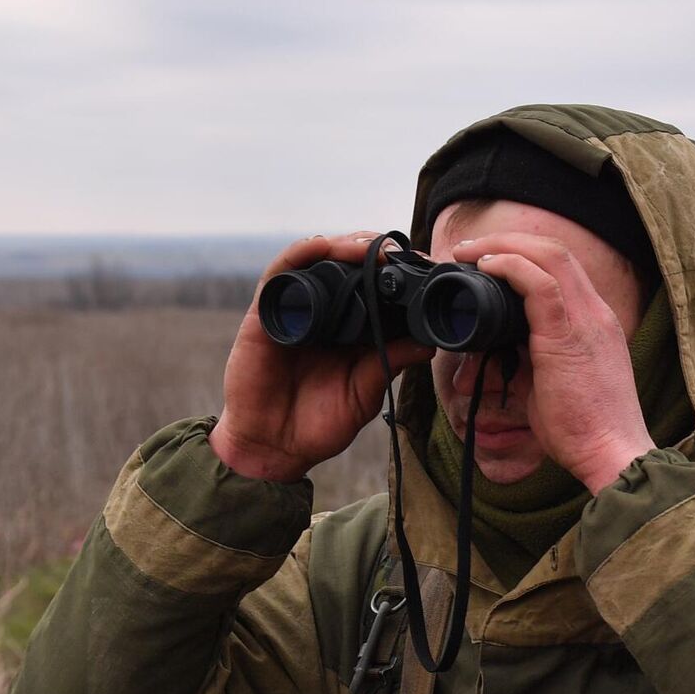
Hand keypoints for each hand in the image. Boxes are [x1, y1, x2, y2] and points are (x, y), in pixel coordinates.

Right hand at [211, 234, 432, 481]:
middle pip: (347, 265)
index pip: (374, 287)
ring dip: (343, 245)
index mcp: (350, 330)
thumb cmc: (318, 425)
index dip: (396, 271)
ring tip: (369, 248)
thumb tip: (429, 342)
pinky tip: (323, 246)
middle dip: (374, 250)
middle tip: (401, 252)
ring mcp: (295, 310)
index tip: (424, 265)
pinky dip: (301, 253)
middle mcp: (324, 314)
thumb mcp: (365, 393)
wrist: (272, 448)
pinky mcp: (265, 314)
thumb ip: (390, 364)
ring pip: (318, 260)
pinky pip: (280, 273)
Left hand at [450, 233, 656, 492]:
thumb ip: (530, 360)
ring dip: (503, 247)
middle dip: (509, 241)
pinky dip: (510, 267)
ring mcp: (586, 320)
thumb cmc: (585, 430)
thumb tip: (496, 351)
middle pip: (556, 250)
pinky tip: (486, 268)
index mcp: (595, 322)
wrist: (612, 454)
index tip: (488, 261)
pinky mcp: (568, 334)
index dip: (523, 255)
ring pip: (549, 255)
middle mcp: (595, 313)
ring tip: (469, 253)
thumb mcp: (554, 384)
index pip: (563, 269)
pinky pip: (539, 283)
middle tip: (469, 249)